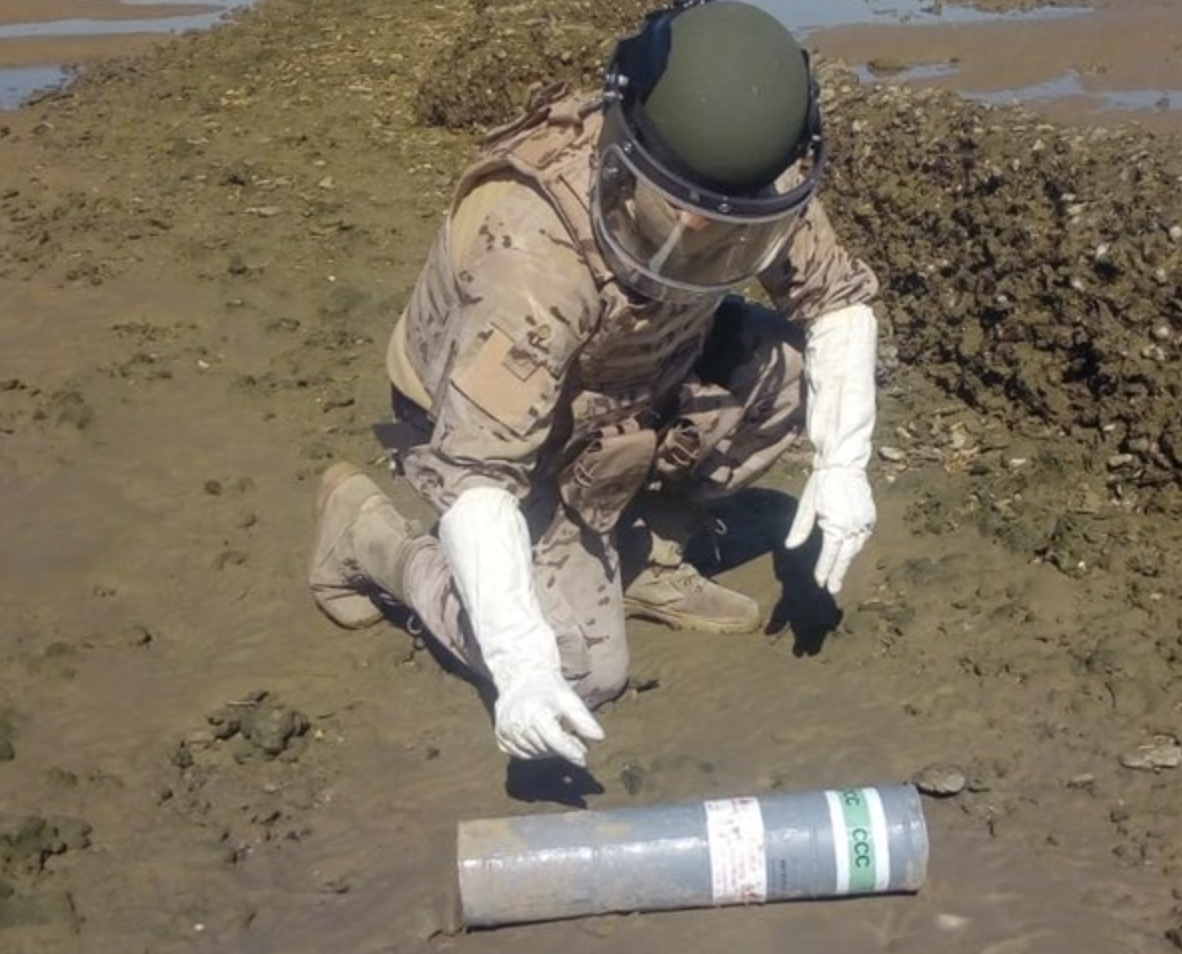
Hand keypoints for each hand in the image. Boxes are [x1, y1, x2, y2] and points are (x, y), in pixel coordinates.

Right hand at [493, 671, 604, 765]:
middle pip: (546, 749)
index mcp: (535, 713)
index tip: (583, 760)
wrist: (521, 678)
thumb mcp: (569, 700)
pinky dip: (533, 751)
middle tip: (576, 743)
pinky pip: (521, 754)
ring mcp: (506, 732)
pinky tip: (541, 739)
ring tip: (558, 736)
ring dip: (549, 751)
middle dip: (563, 749)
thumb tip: (600, 738)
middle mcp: (518, 723)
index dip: (570, 751)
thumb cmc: (550, 688)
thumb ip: (583, 720)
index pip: (555, 741)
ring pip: (534, 754)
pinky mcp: (501, 737)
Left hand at [784, 465, 875, 594]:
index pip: (829, 555)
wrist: (844, 463)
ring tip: (837, 573)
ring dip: (846, 560)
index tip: (820, 583)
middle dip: (838, 573)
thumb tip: (791, 547)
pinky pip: (862, 537)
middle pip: (845, 557)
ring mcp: (865, 522)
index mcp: (836, 526)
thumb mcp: (807, 506)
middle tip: (833, 589)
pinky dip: (854, 545)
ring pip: (855, 548)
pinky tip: (848, 551)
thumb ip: (800, 528)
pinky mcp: (870, 517)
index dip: (824, 570)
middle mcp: (853, 527)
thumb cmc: (822, 482)